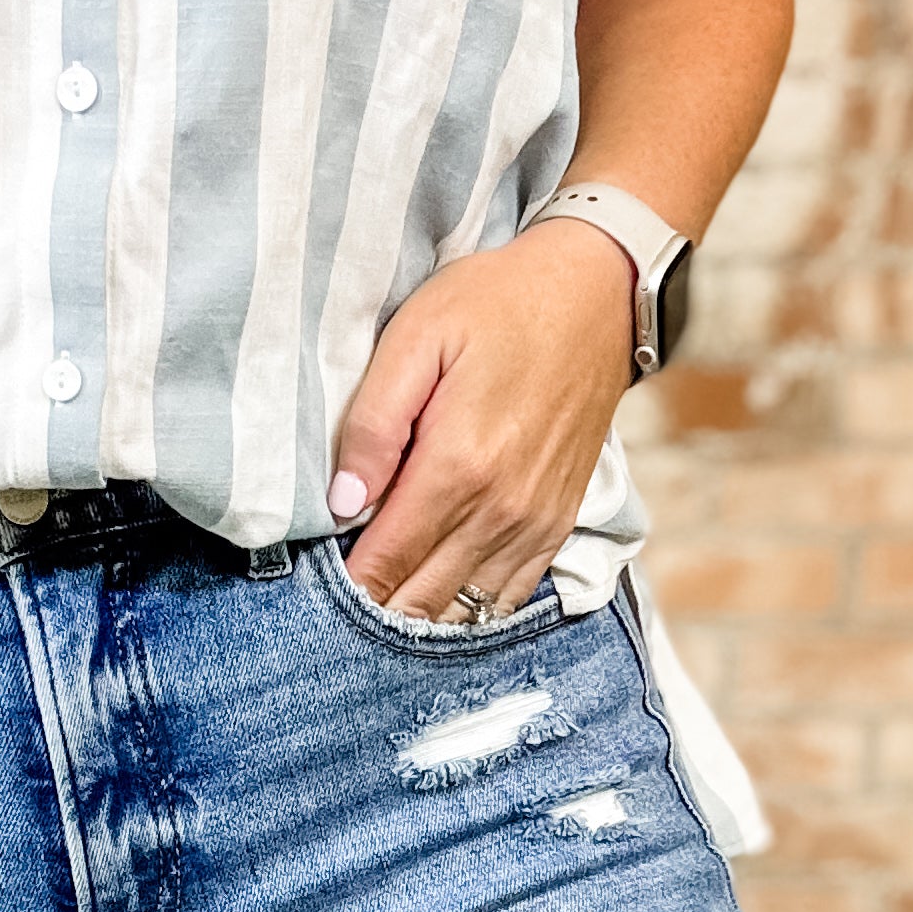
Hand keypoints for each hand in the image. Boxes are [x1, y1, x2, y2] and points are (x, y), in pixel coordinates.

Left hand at [330, 219, 633, 619]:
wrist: (595, 295)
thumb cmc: (497, 304)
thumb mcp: (417, 336)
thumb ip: (374, 423)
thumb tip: (343, 503)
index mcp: (458, 466)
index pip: (385, 562)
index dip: (345, 587)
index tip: (317, 586)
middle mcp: (501, 510)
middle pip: (420, 601)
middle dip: (375, 610)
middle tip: (336, 602)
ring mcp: (535, 524)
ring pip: (464, 611)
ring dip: (418, 616)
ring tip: (380, 603)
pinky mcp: (557, 524)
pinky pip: (507, 597)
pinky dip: (467, 610)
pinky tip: (436, 599)